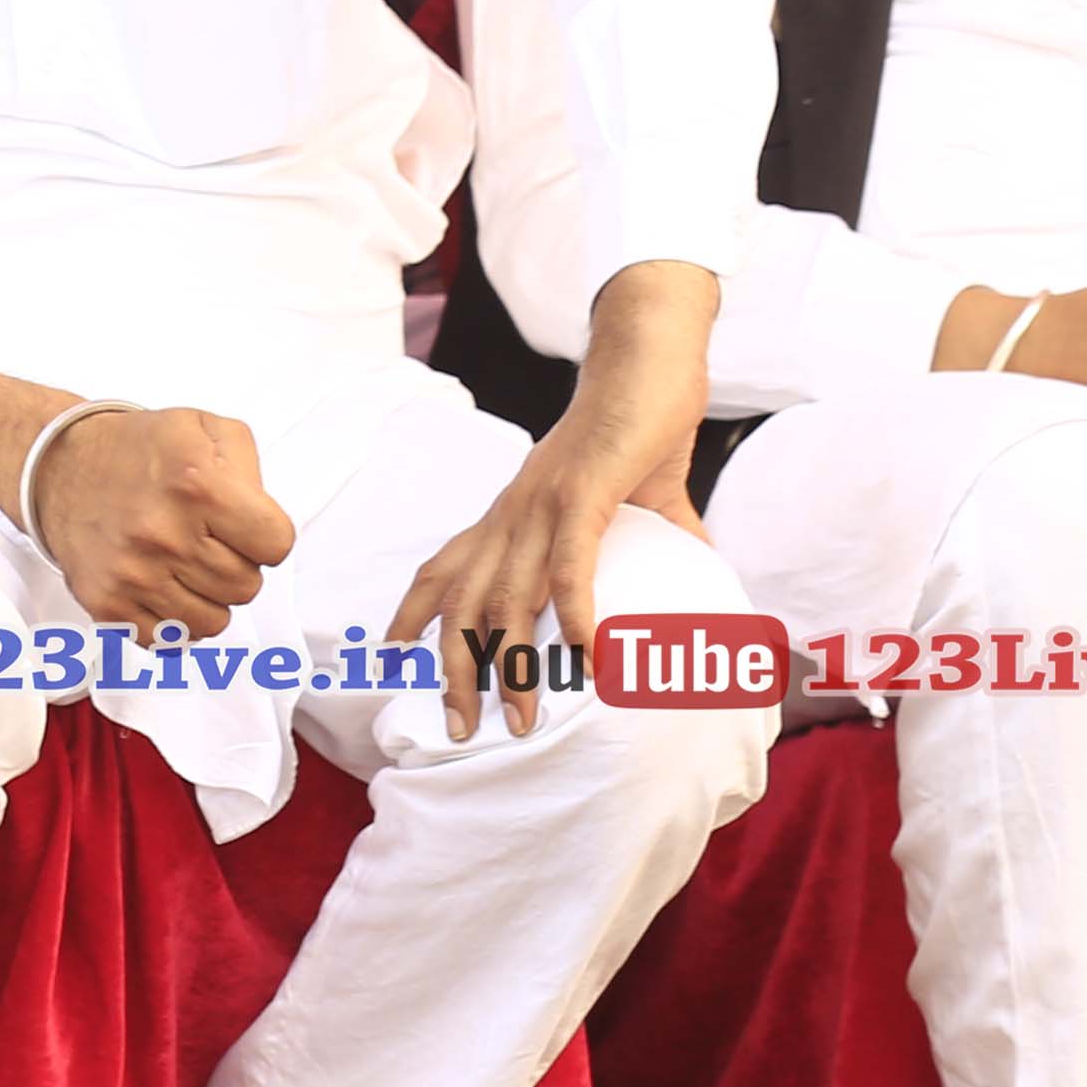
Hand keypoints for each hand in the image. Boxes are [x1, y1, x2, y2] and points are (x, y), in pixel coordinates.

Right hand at [33, 406, 297, 639]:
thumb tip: (263, 528)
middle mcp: (162, 533)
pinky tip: (162, 587)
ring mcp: (132, 574)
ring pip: (213, 622)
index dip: (266, 534)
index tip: (244, 526)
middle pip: (246, 586)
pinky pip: (169, 641)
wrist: (57, 467)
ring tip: (184, 564)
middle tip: (207, 541)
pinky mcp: (107, 603)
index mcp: (196, 485)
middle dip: (236, 564)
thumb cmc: (136, 451)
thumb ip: (251, 468)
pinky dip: (173, 621)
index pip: (276, 545)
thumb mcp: (204, 427)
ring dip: (207, 597)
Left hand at [394, 252, 713, 732]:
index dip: (412, 612)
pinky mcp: (582, 496)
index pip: (444, 566)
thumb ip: (655, 537)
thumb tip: (695, 570)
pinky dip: (573, 614)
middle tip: (456, 728)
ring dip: (510, 663)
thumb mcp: (637, 496)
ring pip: (506, 597)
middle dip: (454, 670)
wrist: (649, 358)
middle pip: (462, 604)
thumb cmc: (638, 425)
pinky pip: (569, 566)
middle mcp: (511, 514)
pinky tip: (584, 658)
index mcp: (512, 513)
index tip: (391, 657)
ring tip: (518, 717)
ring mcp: (541, 505)